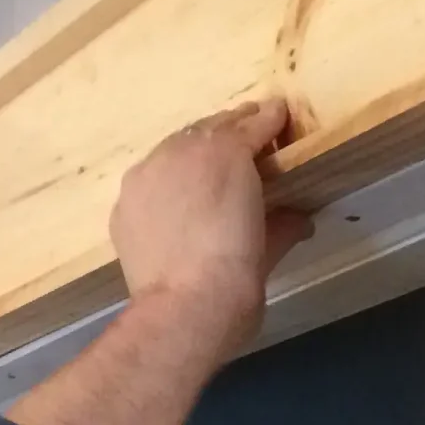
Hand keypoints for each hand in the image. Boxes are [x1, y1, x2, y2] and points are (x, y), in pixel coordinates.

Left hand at [110, 101, 311, 358]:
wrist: (185, 309)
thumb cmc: (239, 276)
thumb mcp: (271, 246)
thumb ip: (285, 221)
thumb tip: (300, 219)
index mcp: (227, 154)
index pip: (251, 125)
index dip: (267, 120)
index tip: (277, 116)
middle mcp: (182, 152)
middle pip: (208, 129)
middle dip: (229, 132)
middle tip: (246, 138)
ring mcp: (147, 175)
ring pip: (173, 150)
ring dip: (193, 154)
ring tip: (206, 170)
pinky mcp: (124, 204)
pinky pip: (149, 181)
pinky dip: (165, 185)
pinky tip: (175, 203)